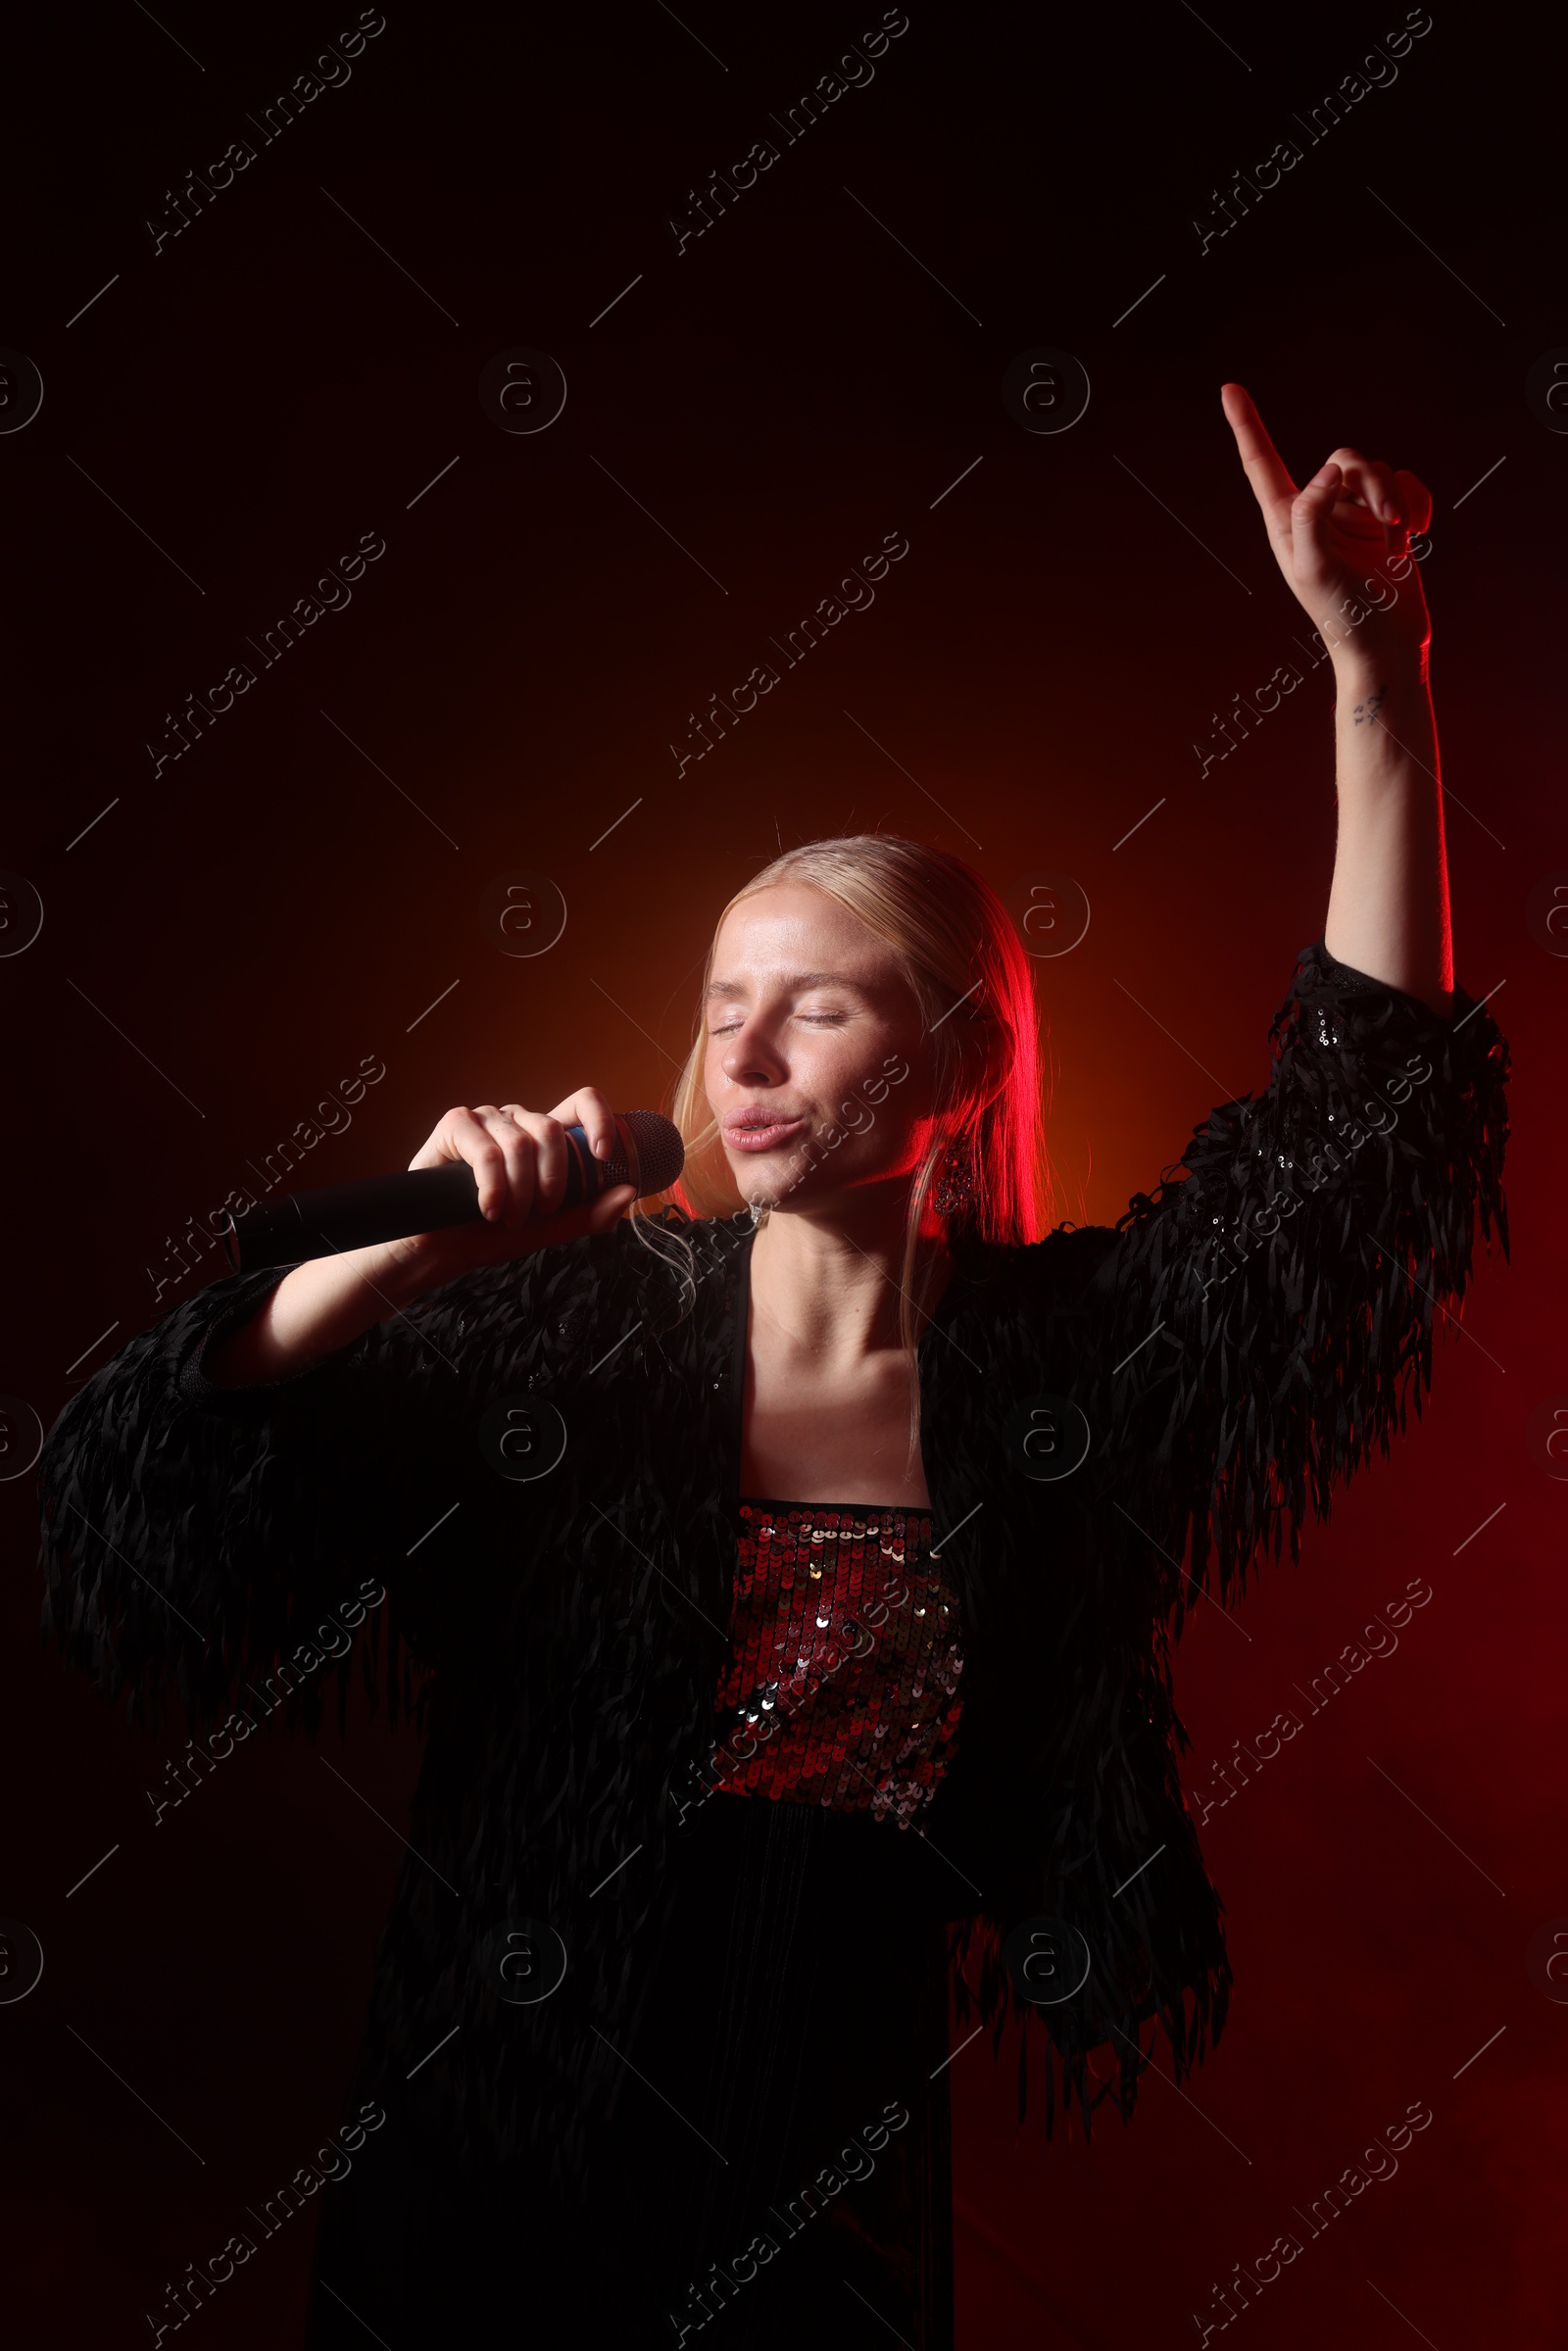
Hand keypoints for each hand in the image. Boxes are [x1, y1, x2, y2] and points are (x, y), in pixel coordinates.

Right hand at [387, 1087, 635, 1289]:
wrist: (443, 1248)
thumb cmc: (493, 1233)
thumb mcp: (550, 1228)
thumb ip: (589, 1214)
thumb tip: (628, 1192)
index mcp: (544, 1136)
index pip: (581, 1103)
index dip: (600, 1119)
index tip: (603, 1155)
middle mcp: (518, 1121)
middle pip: (552, 1130)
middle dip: (552, 1180)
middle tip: (539, 1213)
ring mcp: (487, 1118)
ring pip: (520, 1143)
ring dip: (519, 1191)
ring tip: (508, 1219)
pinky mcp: (456, 1124)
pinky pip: (486, 1151)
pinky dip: (493, 1187)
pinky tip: (488, 1209)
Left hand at [1221, 382, 1432, 668]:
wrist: (1385, 644)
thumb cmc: (1342, 614)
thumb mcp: (1314, 567)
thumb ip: (1312, 514)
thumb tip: (1329, 471)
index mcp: (1286, 521)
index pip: (1262, 464)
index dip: (1246, 426)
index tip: (1229, 389)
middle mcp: (1318, 512)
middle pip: (1343, 459)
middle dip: (1370, 480)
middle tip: (1386, 520)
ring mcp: (1355, 516)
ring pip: (1378, 470)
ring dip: (1395, 496)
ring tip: (1400, 534)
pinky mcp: (1387, 522)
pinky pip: (1405, 484)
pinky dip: (1416, 501)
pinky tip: (1417, 532)